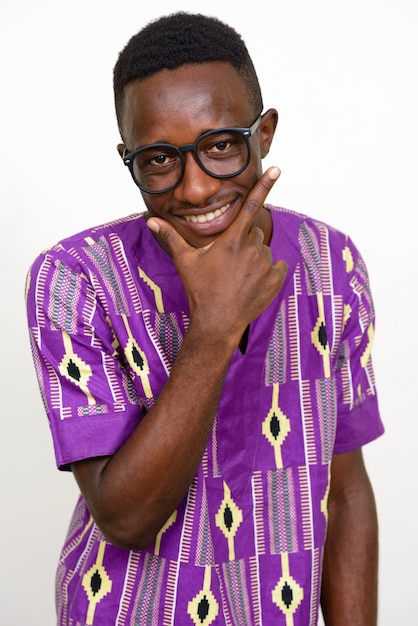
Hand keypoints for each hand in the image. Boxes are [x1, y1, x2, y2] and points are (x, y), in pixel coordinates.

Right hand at [148, 167, 287, 348]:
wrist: (217, 323)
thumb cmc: (199, 290)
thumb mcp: (185, 261)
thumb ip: (170, 237)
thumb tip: (150, 220)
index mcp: (231, 239)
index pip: (251, 205)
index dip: (265, 185)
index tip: (278, 169)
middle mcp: (251, 248)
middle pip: (252, 234)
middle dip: (242, 243)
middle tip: (228, 264)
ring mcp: (265, 265)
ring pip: (263, 252)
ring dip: (254, 259)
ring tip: (237, 278)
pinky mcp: (275, 280)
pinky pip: (277, 266)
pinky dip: (268, 272)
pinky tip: (252, 284)